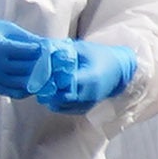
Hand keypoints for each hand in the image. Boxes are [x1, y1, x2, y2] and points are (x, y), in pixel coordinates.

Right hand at [0, 16, 49, 98]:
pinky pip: (15, 93)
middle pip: (28, 69)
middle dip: (43, 65)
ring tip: (47, 73)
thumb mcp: (7, 29)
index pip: (29, 52)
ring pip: (24, 84)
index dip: (43, 51)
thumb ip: (27, 39)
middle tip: (54, 62)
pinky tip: (34, 82)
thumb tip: (50, 46)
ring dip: (38, 80)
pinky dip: (27, 89)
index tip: (51, 48)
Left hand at [25, 35, 139, 113]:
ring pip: (60, 106)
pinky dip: (56, 102)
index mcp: (90, 78)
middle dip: (48, 90)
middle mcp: (89, 94)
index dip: (52, 80)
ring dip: (50, 97)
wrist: (118, 70)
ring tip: (46, 85)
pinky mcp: (84, 109)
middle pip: (60, 98)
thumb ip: (63, 51)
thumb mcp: (82, 48)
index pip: (65, 84)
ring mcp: (87, 104)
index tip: (42, 73)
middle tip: (39, 81)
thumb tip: (42, 50)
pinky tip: (54, 91)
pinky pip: (64, 109)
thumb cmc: (99, 56)